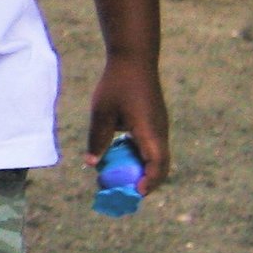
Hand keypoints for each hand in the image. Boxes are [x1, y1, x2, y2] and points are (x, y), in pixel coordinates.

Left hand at [85, 57, 168, 192]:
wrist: (134, 58)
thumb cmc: (117, 83)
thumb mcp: (101, 111)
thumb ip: (98, 139)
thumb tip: (92, 164)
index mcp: (149, 130)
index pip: (156, 164)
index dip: (149, 182)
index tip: (136, 193)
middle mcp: (159, 131)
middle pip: (160, 166)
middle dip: (146, 182)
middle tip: (125, 193)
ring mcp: (160, 127)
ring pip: (157, 157)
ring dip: (143, 170)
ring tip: (120, 179)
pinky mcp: (156, 122)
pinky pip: (153, 146)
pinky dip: (142, 157)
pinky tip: (122, 157)